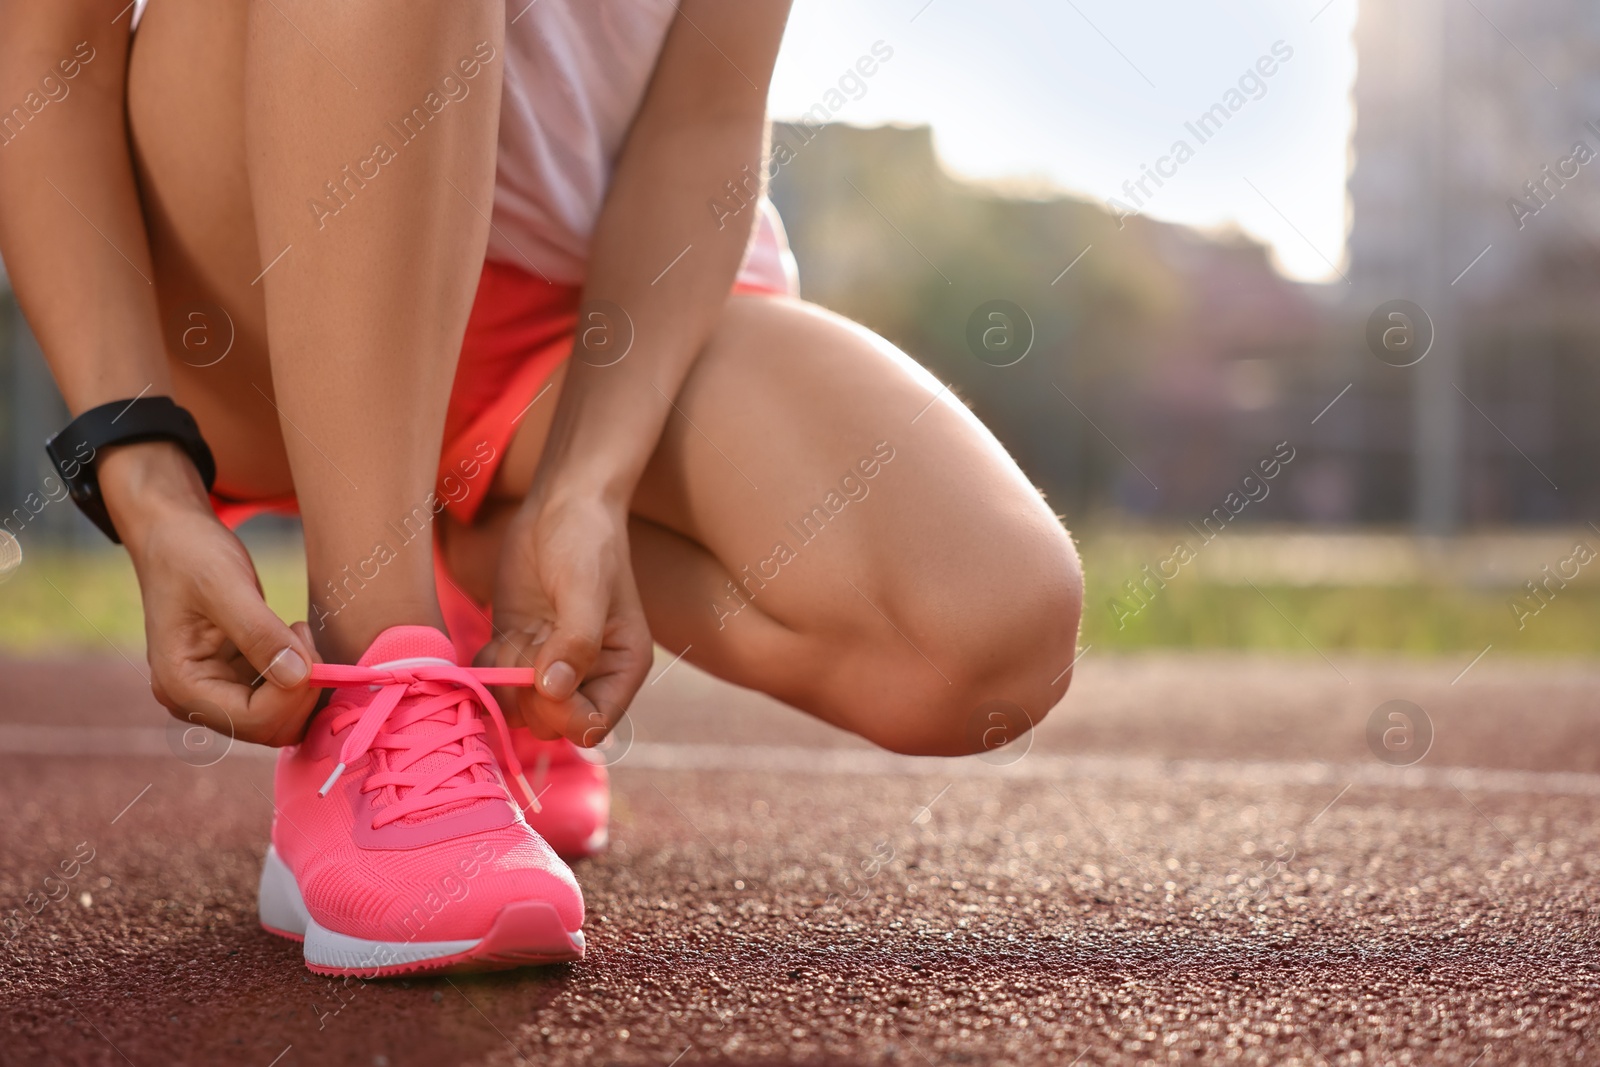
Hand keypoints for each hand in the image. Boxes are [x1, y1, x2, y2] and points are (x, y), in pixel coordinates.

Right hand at [107, 443, 320, 746]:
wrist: (172, 534)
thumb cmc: (190, 553)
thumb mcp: (225, 585)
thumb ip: (259, 633)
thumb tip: (297, 676)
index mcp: (180, 685)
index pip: (254, 720)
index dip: (294, 691)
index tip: (303, 636)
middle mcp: (193, 699)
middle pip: (268, 727)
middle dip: (300, 688)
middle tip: (303, 633)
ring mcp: (213, 692)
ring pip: (277, 716)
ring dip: (302, 681)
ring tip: (295, 630)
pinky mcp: (232, 679)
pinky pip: (276, 696)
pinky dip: (296, 673)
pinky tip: (291, 635)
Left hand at [479, 491, 651, 744]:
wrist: (560, 505)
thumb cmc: (586, 541)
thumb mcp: (585, 588)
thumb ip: (576, 642)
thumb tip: (555, 691)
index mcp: (621, 667)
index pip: (593, 724)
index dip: (564, 715)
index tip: (545, 682)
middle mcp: (589, 674)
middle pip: (551, 724)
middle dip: (529, 696)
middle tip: (524, 651)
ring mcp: (550, 663)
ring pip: (519, 708)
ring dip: (505, 681)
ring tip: (513, 640)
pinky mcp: (519, 648)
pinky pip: (496, 682)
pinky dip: (487, 669)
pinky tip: (498, 638)